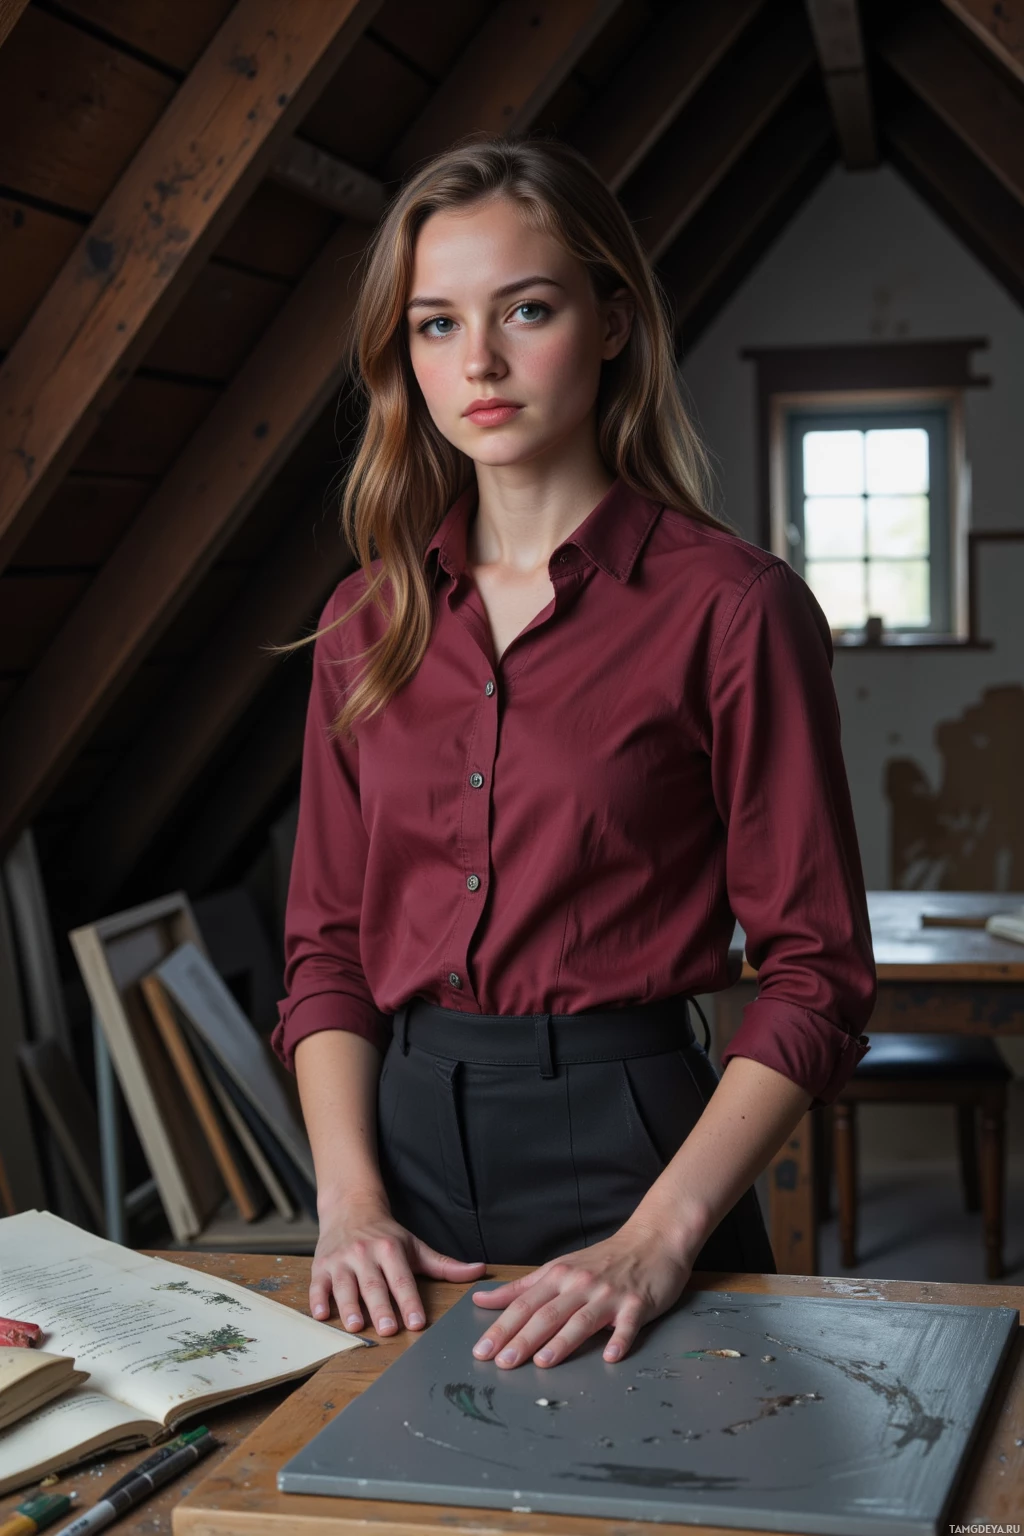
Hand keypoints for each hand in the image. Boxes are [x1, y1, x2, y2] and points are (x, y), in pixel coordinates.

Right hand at [310, 1195, 485, 1337]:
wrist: (350, 1208)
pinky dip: (318, 1300)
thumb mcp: (415, 1246)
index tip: (417, 1321)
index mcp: (391, 1250)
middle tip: (389, 1329)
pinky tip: (322, 1315)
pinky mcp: (321, 1267)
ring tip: (356, 1326)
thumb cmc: (386, 1234)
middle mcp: (365, 1254)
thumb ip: (444, 1265)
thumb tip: (480, 1271)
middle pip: (374, 1284)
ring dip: (349, 1306)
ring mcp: (341, 1261)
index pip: (402, 1279)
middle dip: (381, 1307)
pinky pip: (318, 1285)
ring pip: (345, 1286)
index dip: (409, 1300)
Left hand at [469, 1219, 692, 1368]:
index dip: (502, 1327)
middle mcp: (580, 1284)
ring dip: (562, 1341)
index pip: (524, 1304)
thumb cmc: (603, 1259)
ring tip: (542, 1362)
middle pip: (547, 1314)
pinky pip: (627, 1325)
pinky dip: (619, 1340)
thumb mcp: (559, 1268)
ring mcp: (609, 1295)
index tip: (482, 1350)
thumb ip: (522, 1287)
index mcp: (559, 1276)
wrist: (652, 1239)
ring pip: (581, 1320)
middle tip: (502, 1363)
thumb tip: (482, 1299)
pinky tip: (611, 1356)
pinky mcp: (638, 1304)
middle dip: (522, 1339)